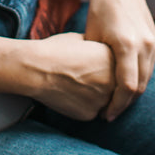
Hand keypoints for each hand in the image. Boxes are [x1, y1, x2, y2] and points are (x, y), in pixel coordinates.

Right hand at [0, 29, 115, 122]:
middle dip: (102, 82)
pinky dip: (82, 104)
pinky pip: (91, 110)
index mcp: (113, 60)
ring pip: (104, 101)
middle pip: (114, 86)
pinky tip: (68, 93)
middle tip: (83, 75)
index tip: (92, 64)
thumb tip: (104, 51)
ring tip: (75, 83)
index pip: (118, 67)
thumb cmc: (56, 49)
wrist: (36, 68)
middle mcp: (113, 82)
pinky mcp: (90, 114)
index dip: (104, 66)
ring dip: (94, 95)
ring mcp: (102, 100)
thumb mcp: (81, 39)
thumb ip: (98, 48)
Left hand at [85, 0, 154, 120]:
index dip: (116, 105)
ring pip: (146, 79)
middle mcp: (145, 46)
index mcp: (127, 45)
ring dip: (132, 93)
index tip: (105, 115)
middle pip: (139, 87)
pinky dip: (138, 80)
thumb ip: (94, 60)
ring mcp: (153, 45)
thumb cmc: (101, 7)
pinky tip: (124, 85)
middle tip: (109, 113)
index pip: (127, 87)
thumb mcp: (92, 34)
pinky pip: (149, 69)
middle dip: (125, 103)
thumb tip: (87, 85)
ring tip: (115, 102)